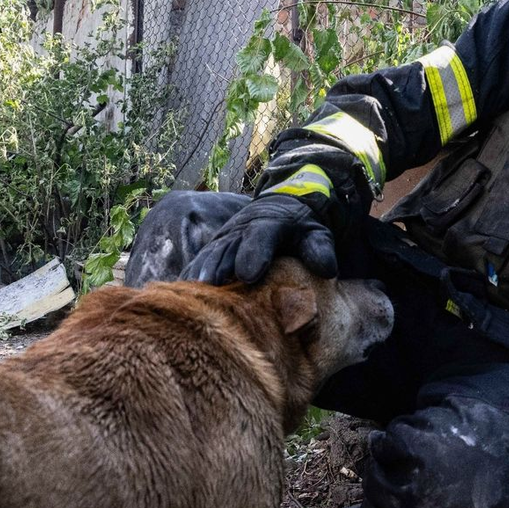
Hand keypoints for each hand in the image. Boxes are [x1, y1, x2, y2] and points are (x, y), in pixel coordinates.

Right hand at [180, 194, 337, 285]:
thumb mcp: (316, 232)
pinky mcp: (213, 251)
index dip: (254, 252)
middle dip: (217, 267)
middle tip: (209, 287)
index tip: (249, 274)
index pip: (261, 235)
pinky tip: (182, 298)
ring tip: (190, 296)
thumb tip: (326, 268)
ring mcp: (224, 240)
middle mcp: (241, 231)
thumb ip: (320, 248)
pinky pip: (199, 265)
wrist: (281, 209)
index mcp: (269, 224)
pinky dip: (190, 280)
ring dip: (200, 275)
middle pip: (226, 248)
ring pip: (208, 256)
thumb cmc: (300, 228)